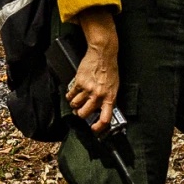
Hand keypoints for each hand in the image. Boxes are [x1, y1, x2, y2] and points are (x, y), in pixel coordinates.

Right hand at [67, 8, 118, 133]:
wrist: (103, 54)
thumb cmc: (110, 69)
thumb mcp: (114, 86)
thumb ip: (108, 98)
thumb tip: (101, 110)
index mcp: (109, 97)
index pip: (105, 118)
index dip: (99, 127)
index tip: (94, 129)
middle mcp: (98, 95)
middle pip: (84, 114)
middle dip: (80, 114)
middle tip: (80, 111)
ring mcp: (88, 89)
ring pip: (75, 105)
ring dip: (74, 105)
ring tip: (76, 101)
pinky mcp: (79, 82)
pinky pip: (70, 95)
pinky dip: (69, 96)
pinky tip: (72, 93)